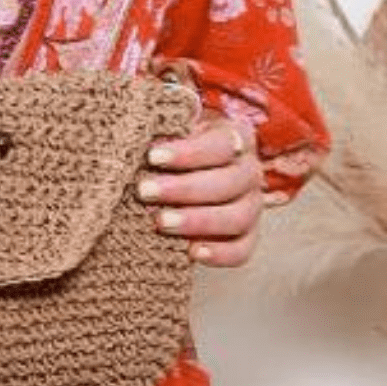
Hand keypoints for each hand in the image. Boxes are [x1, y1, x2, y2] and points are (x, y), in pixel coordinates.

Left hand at [136, 113, 263, 266]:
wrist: (172, 177)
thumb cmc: (167, 149)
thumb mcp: (165, 132)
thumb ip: (158, 131)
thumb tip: (135, 133)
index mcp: (234, 138)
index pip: (221, 145)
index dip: (189, 153)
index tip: (152, 157)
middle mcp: (249, 171)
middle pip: (230, 182)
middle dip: (184, 188)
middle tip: (145, 191)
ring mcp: (250, 206)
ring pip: (238, 217)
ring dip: (198, 221)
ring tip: (160, 222)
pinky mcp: (244, 237)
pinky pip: (241, 250)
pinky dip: (220, 254)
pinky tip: (191, 252)